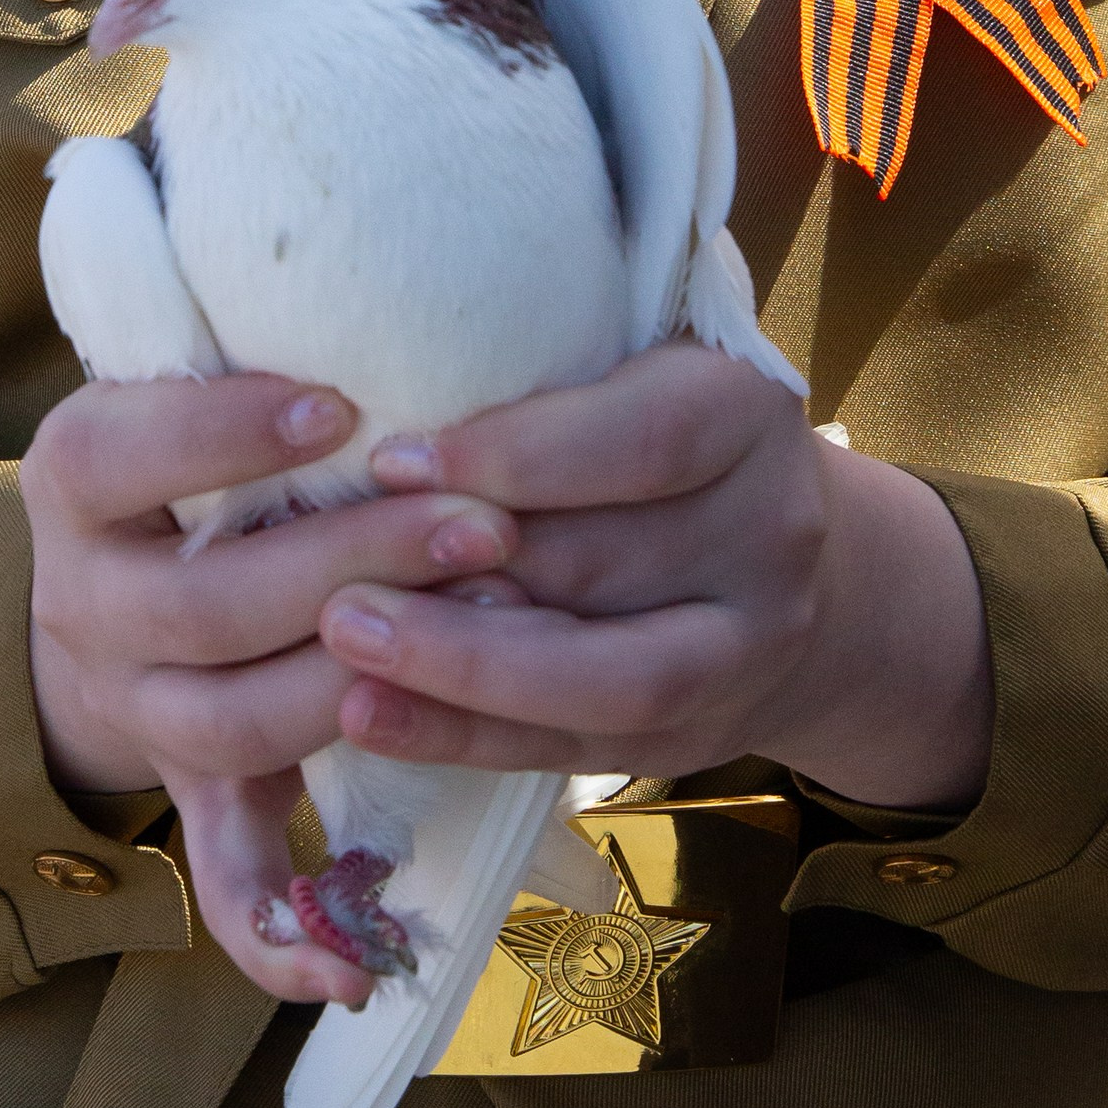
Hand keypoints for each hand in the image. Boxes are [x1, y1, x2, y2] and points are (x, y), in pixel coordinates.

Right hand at [21, 373, 531, 1004]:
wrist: (115, 579)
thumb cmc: (205, 448)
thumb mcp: (192, 387)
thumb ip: (255, 368)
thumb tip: (382, 330)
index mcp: (76, 483)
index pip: (121, 453)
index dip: (223, 436)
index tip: (342, 405)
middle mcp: (86, 600)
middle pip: (201, 605)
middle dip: (348, 564)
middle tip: (476, 524)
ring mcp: (133, 708)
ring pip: (224, 729)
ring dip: (352, 696)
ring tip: (481, 642)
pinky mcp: (189, 794)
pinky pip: (221, 883)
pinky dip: (282, 935)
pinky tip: (356, 967)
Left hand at [320, 343, 992, 811]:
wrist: (772, 544)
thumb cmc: (651, 424)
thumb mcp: (623, 361)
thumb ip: (536, 372)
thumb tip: (389, 417)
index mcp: (747, 413)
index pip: (642, 440)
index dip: (516, 455)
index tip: (392, 461)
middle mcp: (768, 534)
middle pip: (608, 565)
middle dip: (463, 577)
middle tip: (336, 581)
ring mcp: (746, 648)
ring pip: (607, 677)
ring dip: (463, 669)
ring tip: (349, 645)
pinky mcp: (699, 734)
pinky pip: (576, 746)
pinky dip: (467, 737)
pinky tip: (372, 715)